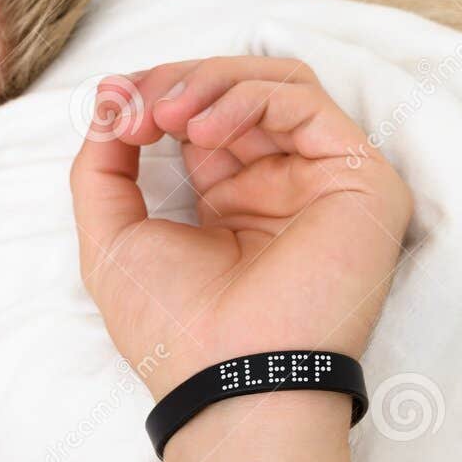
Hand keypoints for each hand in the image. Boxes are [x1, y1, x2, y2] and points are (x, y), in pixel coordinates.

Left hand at [69, 57, 412, 398]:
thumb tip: (108, 102)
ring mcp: (321, 182)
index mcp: (229, 201)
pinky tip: (203, 130)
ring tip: (168, 115)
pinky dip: (247, 97)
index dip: (155, 95)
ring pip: (277, 84)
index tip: (113, 104)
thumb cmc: (171, 328)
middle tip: (137, 106)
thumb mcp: (110, 236)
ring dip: (211, 83)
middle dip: (178, 82)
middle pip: (239, 90)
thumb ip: (101, 166)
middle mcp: (279, 187)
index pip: (202, 115)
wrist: (227, 379)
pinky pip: (306, 102)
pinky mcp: (360, 180)